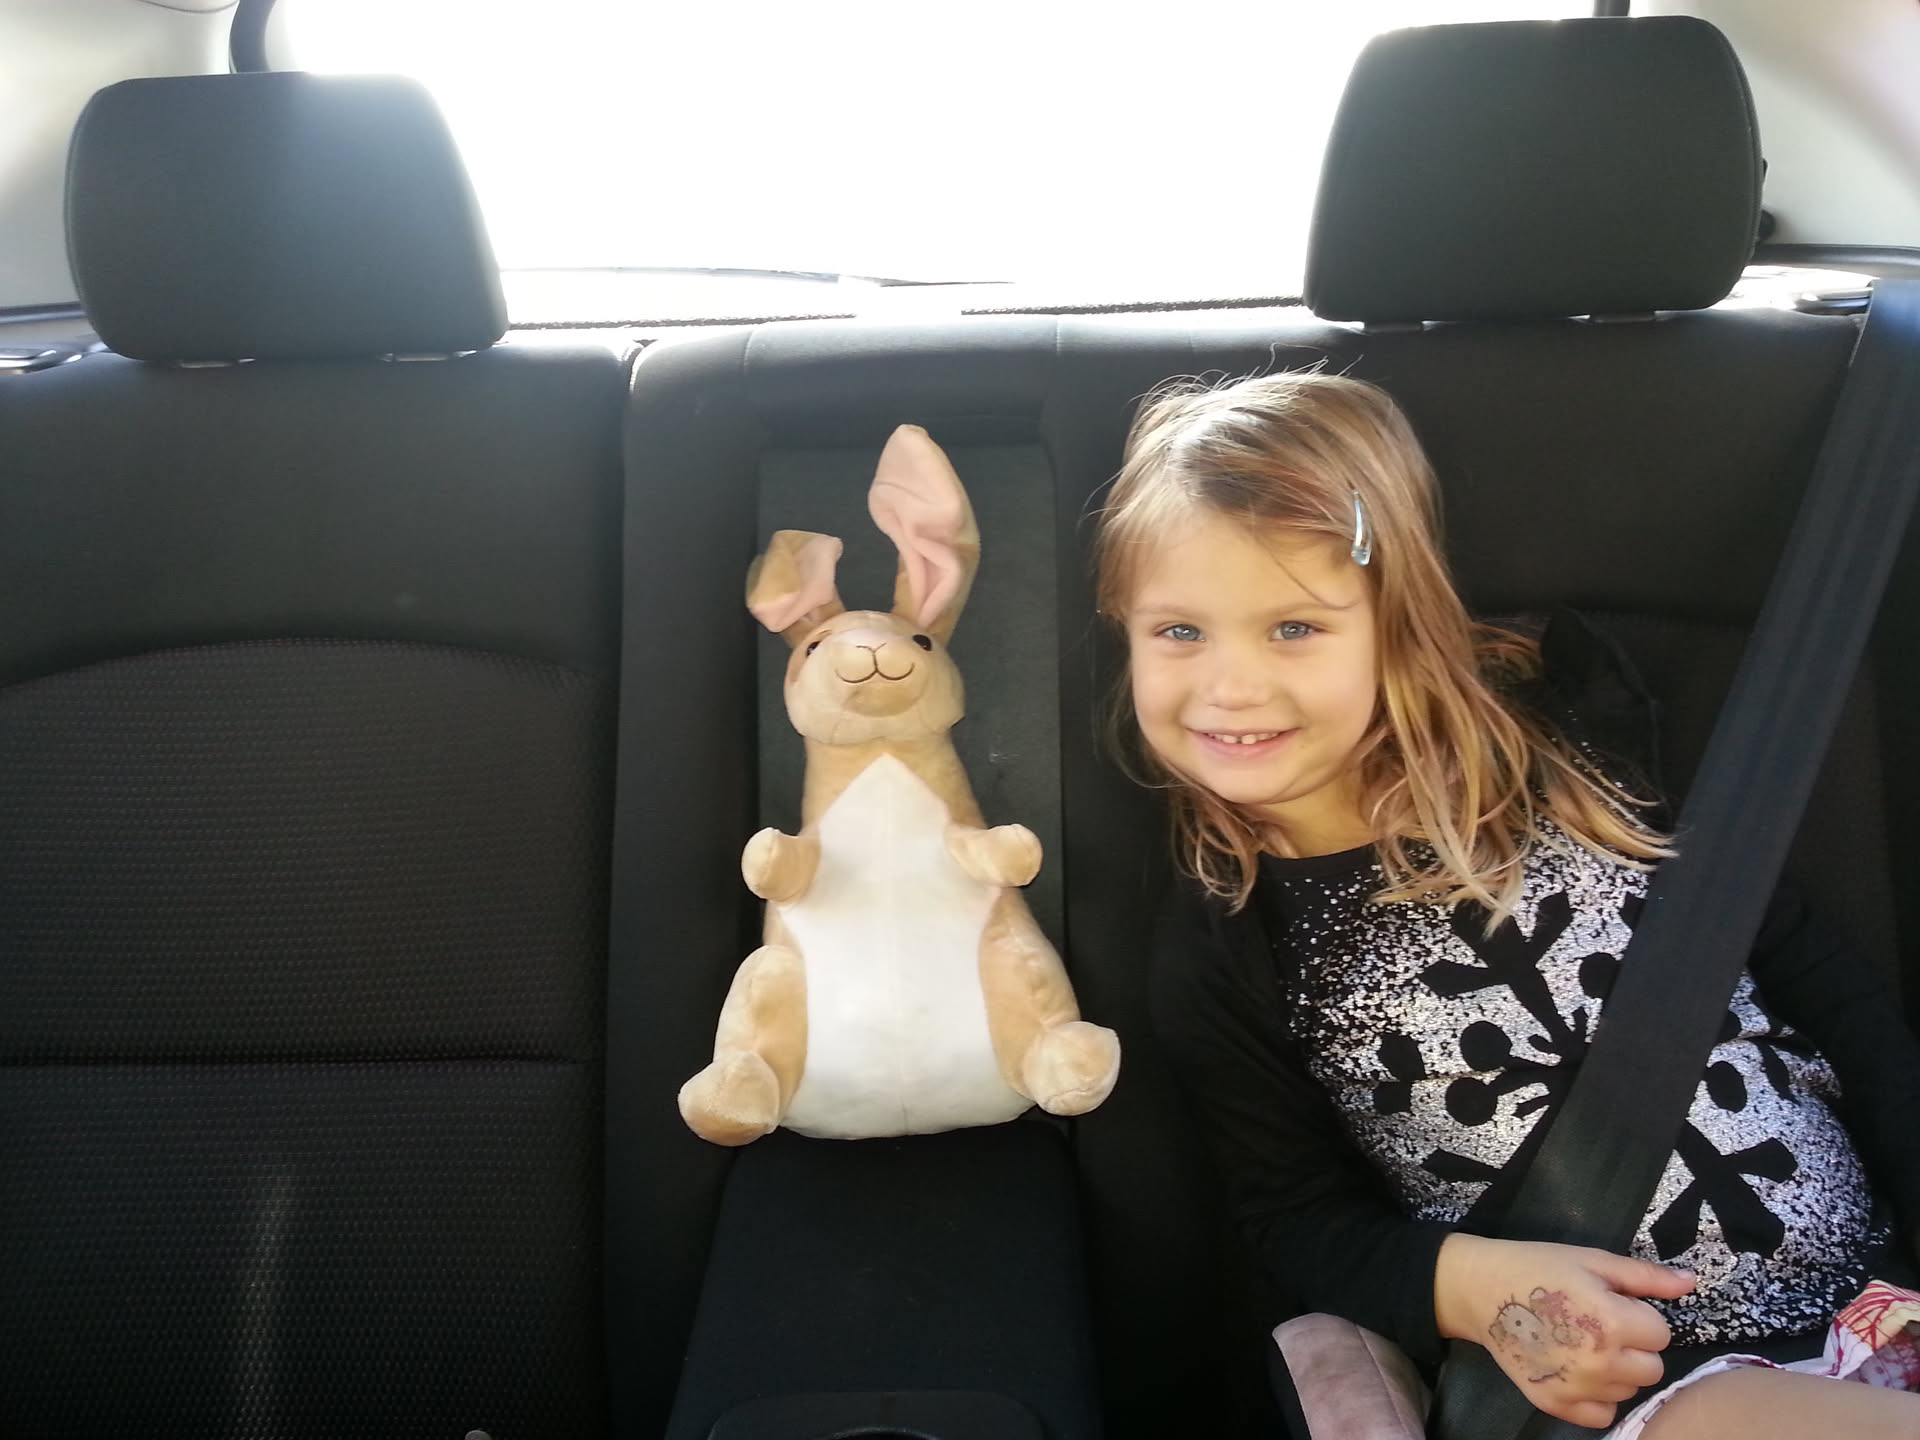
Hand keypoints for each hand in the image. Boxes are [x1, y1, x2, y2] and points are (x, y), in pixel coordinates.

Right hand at [1434, 1234, 1695, 1429]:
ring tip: (1584, 1345)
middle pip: (1651, 1368)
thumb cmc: (1539, 1267)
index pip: (1661, 1333)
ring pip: (1629, 1390)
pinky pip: (1603, 1414)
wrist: (1481, 1291)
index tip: (1612, 1304)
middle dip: (1634, 1347)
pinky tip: (1578, 1371)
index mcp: (1613, 1323)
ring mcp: (1577, 1389)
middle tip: (1601, 1326)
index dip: (1640, 1316)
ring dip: (1617, 1371)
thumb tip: (1692, 1283)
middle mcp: (1600, 1363)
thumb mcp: (1592, 1261)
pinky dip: (1597, 1397)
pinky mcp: (1556, 1405)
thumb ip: (1645, 1277)